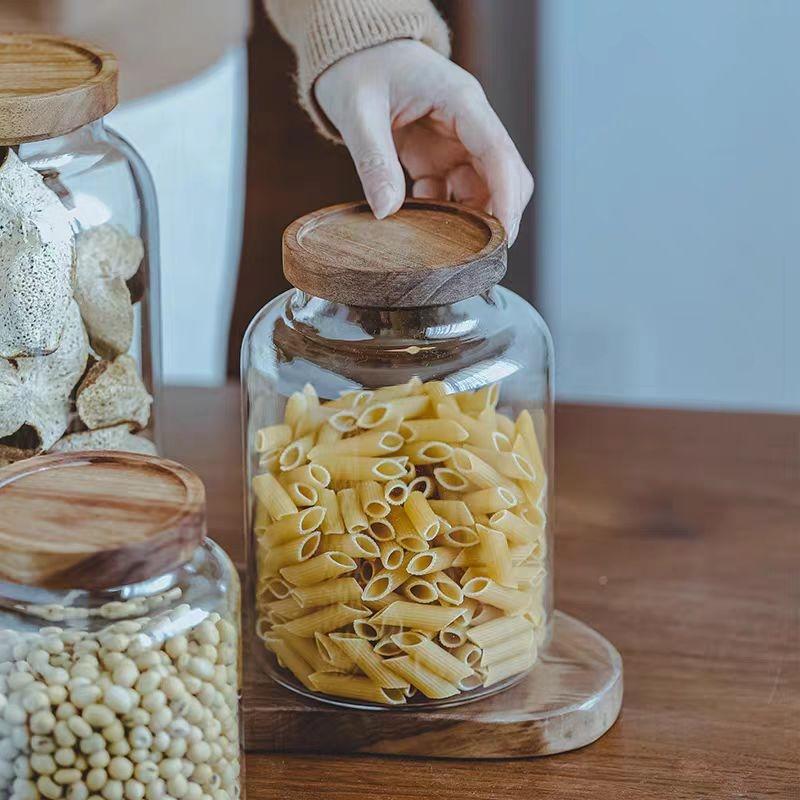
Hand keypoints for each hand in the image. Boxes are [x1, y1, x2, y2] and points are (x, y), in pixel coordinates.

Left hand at [315, 40, 532, 243]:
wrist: (351, 53)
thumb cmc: (358, 66)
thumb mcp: (358, 111)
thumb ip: (373, 160)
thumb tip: (387, 212)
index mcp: (461, 101)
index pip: (499, 153)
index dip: (508, 198)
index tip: (504, 237)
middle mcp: (467, 124)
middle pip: (503, 176)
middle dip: (496, 215)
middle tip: (477, 254)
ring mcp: (455, 142)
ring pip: (481, 190)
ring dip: (467, 219)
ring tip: (443, 245)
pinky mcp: (438, 157)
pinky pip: (452, 193)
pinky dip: (441, 214)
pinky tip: (420, 225)